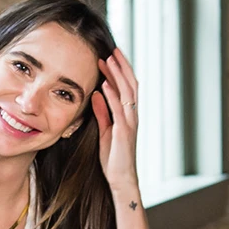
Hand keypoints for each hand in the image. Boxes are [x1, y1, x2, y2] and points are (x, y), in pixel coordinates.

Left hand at [91, 47, 139, 191]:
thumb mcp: (105, 131)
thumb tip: (96, 94)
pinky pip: (119, 109)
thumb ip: (102, 112)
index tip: (110, 57)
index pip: (126, 87)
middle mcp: (132, 116)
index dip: (120, 71)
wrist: (121, 178)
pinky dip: (112, 95)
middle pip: (130, 85)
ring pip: (127, 93)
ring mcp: (130, 123)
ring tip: (109, 60)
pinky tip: (105, 84)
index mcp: (128, 115)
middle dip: (121, 67)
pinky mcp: (124, 131)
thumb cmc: (113, 158)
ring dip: (117, 75)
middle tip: (111, 50)